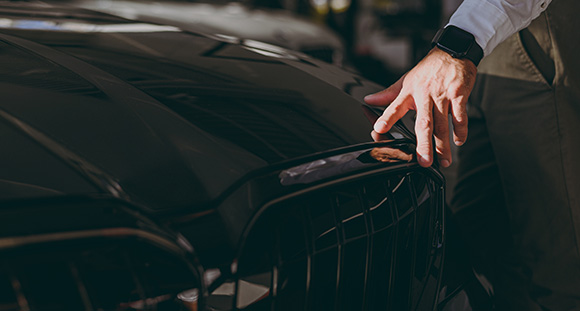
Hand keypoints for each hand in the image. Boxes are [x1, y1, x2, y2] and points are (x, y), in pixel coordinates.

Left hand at [364, 48, 476, 167]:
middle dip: (424, 144)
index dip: (387, 118)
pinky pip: (460, 115)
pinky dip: (461, 130)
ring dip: (443, 144)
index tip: (380, 129)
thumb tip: (368, 100)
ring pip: (443, 123)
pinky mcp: (459, 94)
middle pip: (424, 122)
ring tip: (444, 160)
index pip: (395, 106)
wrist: (453, 51)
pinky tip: (459, 141)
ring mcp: (443, 94)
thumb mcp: (406, 79)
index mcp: (410, 91)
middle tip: (423, 161)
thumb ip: (388, 94)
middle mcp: (425, 94)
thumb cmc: (428, 69)